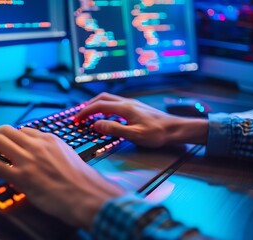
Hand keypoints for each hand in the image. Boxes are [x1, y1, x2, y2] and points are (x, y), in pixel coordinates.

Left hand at [0, 125, 123, 228]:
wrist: (87, 194)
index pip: (22, 130)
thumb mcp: (68, 156)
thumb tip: (40, 157)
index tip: (5, 143)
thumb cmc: (82, 180)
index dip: (10, 136)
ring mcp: (28, 160)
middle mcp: (37, 145)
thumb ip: (52, 152)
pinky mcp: (22, 177)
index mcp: (49, 139)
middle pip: (5, 130)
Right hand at [75, 92, 207, 146]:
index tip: (76, 119)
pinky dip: (104, 107)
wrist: (175, 129)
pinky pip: (115, 103)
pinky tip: (106, 116)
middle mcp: (127, 102)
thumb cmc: (157, 133)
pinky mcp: (135, 107)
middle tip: (79, 116)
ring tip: (88, 115)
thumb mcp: (134, 134)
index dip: (85, 112)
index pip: (99, 106)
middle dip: (88, 106)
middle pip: (101, 98)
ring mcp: (132, 104)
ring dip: (96, 105)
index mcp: (125, 108)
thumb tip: (96, 124)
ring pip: (108, 99)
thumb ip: (114, 129)